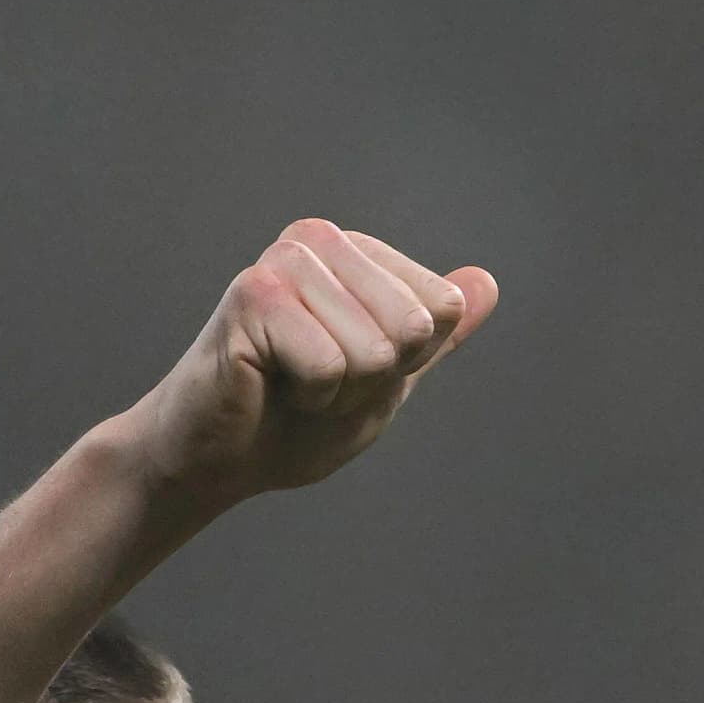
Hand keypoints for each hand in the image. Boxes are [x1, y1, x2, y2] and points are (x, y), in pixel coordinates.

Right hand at [119, 220, 498, 507]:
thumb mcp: (384, 380)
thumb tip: (486, 283)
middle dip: (373, 380)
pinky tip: (268, 387)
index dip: (403, 364)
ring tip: (292, 386)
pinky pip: (329, 365)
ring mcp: (285, 262)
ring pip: (373, 349)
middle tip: (316, 385)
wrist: (217, 461)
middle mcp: (320, 240)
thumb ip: (435, 338)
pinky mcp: (254, 295)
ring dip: (338, 394)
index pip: (440, 310)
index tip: (348, 372)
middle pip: (412, 327)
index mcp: (355, 252)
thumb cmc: (292, 422)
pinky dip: (309, 398)